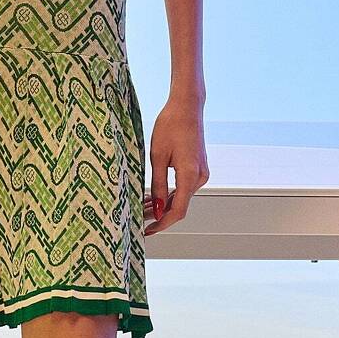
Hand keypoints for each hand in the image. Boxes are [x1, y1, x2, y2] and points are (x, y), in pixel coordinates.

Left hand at [144, 97, 208, 235]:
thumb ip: (158, 185)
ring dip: (163, 205)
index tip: (148, 230)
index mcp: (190, 175)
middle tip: (138, 219)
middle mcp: (200, 177)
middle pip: (180, 206)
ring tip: (142, 207)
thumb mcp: (158, 157)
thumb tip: (158, 209)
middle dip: (159, 215)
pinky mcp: (198, 168)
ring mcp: (200, 173)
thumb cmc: (170, 126)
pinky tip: (154, 196)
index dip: (162, 224)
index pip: (177, 211)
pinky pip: (183, 187)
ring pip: (181, 198)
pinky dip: (169, 194)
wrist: (186, 107)